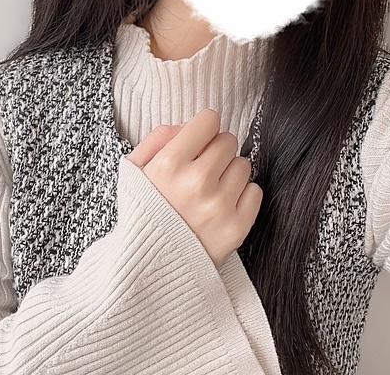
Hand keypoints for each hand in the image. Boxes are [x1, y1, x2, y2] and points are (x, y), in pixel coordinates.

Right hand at [125, 109, 262, 268]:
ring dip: (228, 174)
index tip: (198, 142)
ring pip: (243, 165)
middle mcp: (196, 183)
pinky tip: (220, 207)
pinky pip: (255, 192)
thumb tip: (187, 126)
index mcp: (168, 164)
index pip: (209, 120)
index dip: (203, 129)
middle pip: (228, 140)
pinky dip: (241, 197)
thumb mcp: (134, 171)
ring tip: (209, 191)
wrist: (147, 269)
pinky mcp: (236, 228)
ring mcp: (218, 207)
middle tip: (202, 170)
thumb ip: (156, 139)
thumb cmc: (142, 214)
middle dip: (215, 151)